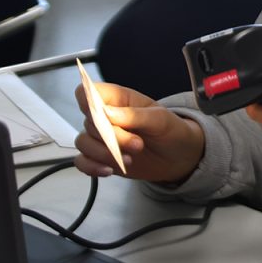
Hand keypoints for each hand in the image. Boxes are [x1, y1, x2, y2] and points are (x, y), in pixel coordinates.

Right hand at [73, 81, 203, 185]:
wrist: (178, 156)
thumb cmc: (170, 130)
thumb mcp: (160, 119)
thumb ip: (135, 115)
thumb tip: (108, 112)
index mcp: (118, 99)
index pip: (88, 92)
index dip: (87, 100)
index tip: (100, 115)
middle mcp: (105, 117)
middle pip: (88, 122)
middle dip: (111, 137)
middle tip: (137, 144)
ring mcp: (101, 138)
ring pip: (83, 143)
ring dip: (104, 154)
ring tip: (128, 159)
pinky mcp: (100, 157)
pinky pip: (82, 161)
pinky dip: (92, 167)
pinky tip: (109, 170)